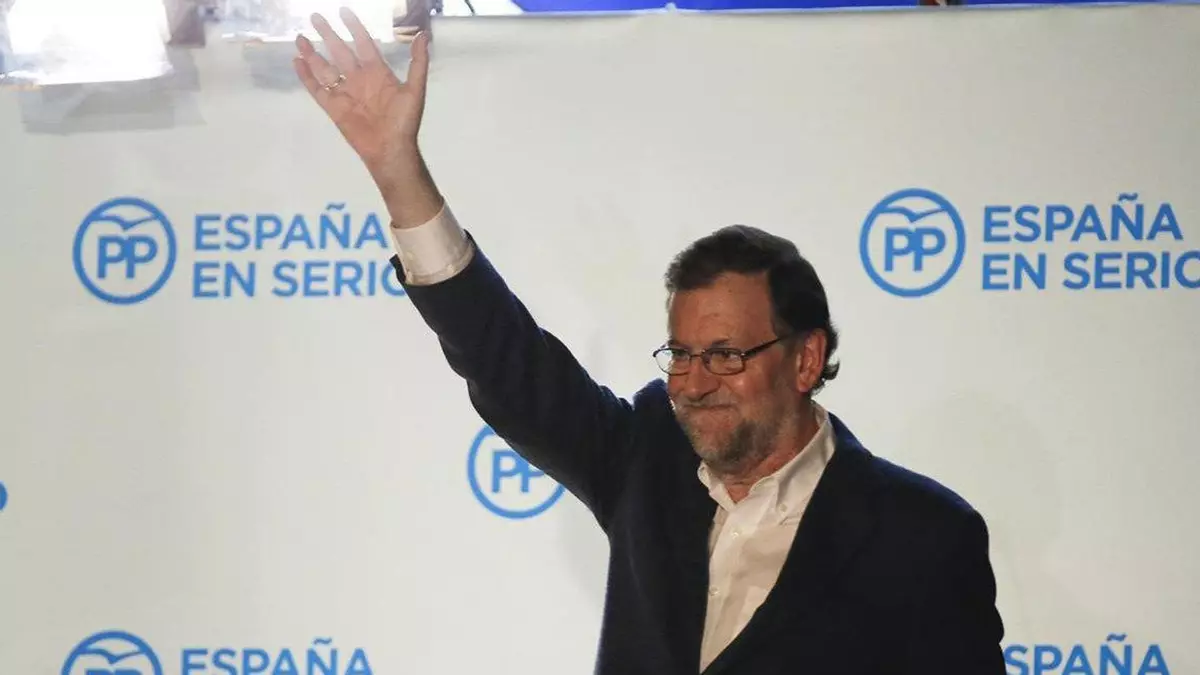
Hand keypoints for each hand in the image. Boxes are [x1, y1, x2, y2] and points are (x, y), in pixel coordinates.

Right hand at [293, 8, 440, 226]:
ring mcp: (345, 93)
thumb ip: (417, 63)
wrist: (391, 149)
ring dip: (312, 53)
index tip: (344, 11)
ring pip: (325, 68)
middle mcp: (359, 79)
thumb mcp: (415, 89)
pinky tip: (297, 62)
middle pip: (340, 51)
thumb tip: (423, 35)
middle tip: (315, 16)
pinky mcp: (333, 108)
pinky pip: (317, 89)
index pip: (363, 43)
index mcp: (377, 72)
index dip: (354, 27)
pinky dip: (306, 76)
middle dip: (328, 34)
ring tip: (300, 37)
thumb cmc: (404, 121)